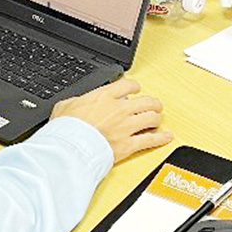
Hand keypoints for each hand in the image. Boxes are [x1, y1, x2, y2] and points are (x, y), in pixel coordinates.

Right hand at [51, 78, 171, 163]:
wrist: (70, 146)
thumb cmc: (66, 128)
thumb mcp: (65, 105)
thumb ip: (77, 101)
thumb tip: (76, 102)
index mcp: (105, 96)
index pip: (129, 85)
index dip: (135, 87)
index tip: (135, 90)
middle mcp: (120, 108)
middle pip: (146, 100)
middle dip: (152, 103)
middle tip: (153, 105)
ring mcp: (127, 126)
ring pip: (152, 117)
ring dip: (156, 118)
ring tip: (157, 119)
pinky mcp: (129, 144)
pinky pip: (151, 140)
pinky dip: (161, 138)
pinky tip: (167, 136)